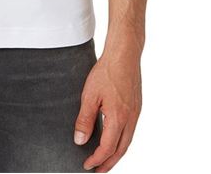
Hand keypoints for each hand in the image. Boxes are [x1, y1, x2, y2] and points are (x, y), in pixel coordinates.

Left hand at [74, 43, 141, 171]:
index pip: (107, 148)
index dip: (96, 159)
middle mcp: (130, 119)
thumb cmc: (106, 72)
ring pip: (127, 141)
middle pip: (120, 150)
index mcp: (118, 118)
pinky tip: (114, 138)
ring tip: (105, 159)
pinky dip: (121, 140)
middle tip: (97, 170)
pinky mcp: (136, 106)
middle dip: (108, 163)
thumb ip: (85, 120)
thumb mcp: (90, 95)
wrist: (124, 55)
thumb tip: (80, 141)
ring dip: (116, 153)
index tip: (86, 165)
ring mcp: (136, 113)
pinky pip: (130, 130)